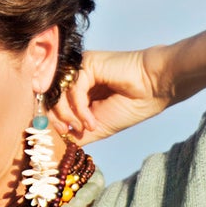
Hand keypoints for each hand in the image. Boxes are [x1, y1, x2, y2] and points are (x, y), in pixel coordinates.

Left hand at [47, 49, 174, 146]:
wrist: (154, 89)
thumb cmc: (131, 106)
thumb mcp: (98, 126)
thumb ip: (77, 132)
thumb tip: (57, 143)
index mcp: (80, 89)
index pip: (54, 102)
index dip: (53, 119)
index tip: (63, 134)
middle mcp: (77, 76)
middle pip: (51, 96)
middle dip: (57, 118)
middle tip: (68, 132)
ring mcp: (80, 69)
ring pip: (58, 93)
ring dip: (69, 116)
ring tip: (87, 126)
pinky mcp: (86, 64)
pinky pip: (72, 89)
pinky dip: (79, 109)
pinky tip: (93, 119)